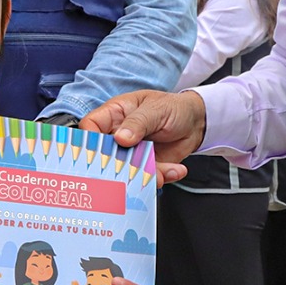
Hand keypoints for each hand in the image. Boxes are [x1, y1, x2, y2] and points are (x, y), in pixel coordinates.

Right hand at [81, 90, 207, 184]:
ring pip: (126, 170)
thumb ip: (138, 122)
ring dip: (143, 175)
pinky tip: (175, 169)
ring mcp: (131, 152)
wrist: (196, 123)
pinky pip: (146, 177)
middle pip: (104, 154)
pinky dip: (161, 177)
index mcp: (115, 114)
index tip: (98, 152)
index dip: (89, 139)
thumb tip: (120, 137)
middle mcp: (119, 135)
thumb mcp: (156, 109)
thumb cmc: (173, 107)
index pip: (91, 125)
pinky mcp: (145, 166)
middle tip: (132, 170)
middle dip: (118, 166)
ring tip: (162, 172)